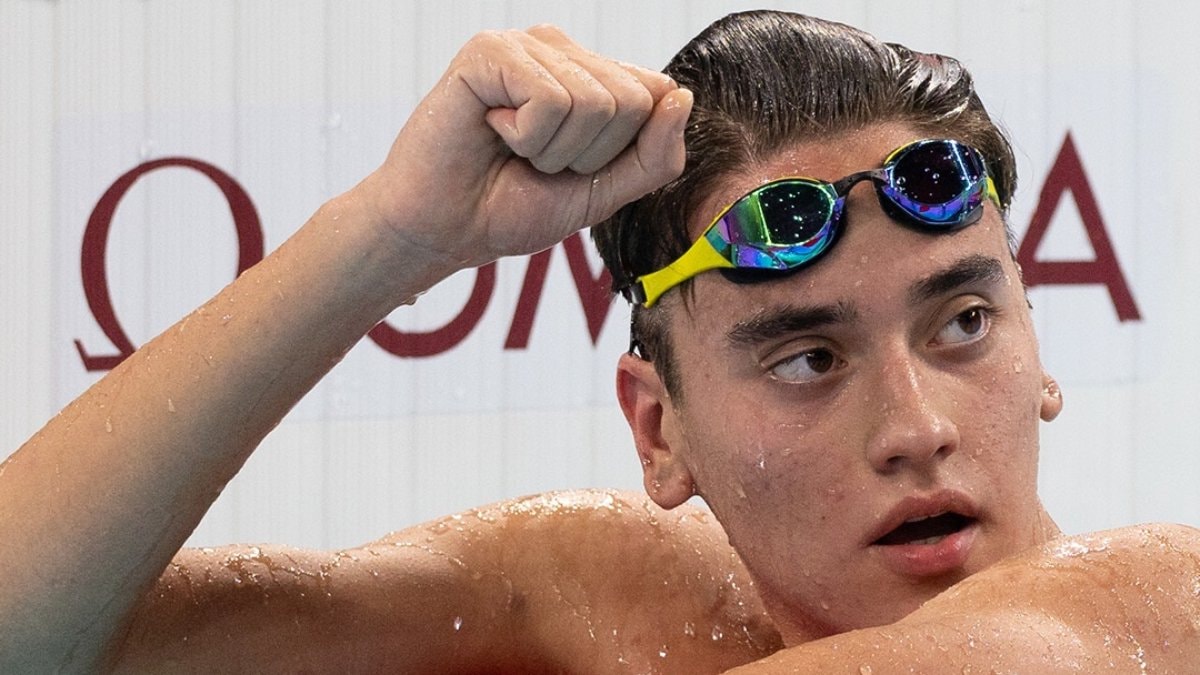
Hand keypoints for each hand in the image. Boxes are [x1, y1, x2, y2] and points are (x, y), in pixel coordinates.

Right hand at [361, 25, 691, 273]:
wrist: (443, 231)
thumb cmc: (512, 207)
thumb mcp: (604, 194)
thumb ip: (655, 157)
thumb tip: (680, 96)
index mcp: (594, 75)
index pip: (658, 97)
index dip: (622, 154)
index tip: (573, 169)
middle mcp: (564, 51)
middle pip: (633, 102)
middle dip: (590, 156)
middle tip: (536, 161)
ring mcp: (527, 45)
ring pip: (595, 103)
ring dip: (553, 150)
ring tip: (512, 148)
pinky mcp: (491, 50)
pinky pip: (551, 99)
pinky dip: (526, 137)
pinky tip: (492, 130)